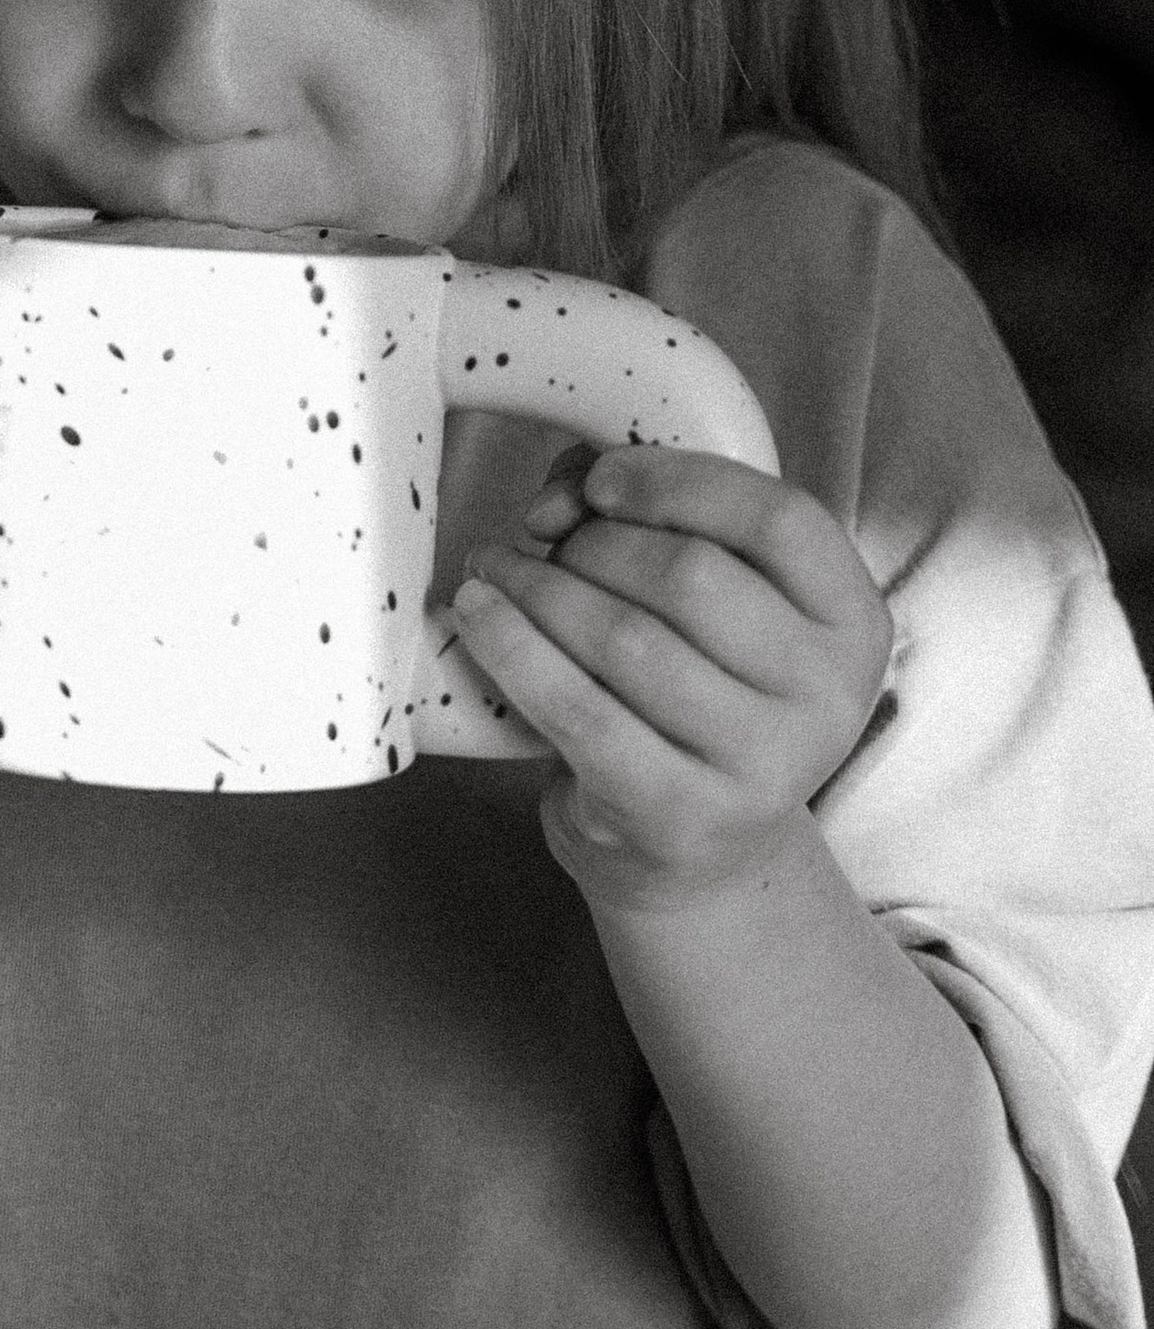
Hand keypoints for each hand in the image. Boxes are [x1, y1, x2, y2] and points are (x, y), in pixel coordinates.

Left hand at [450, 447, 893, 903]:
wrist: (696, 848)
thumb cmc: (695, 685)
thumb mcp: (713, 600)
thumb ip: (651, 518)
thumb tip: (560, 500)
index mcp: (851, 622)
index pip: (780, 520)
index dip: (678, 481)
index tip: (600, 480)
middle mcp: (828, 699)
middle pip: (691, 576)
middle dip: (592, 543)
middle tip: (542, 542)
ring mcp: (762, 767)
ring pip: (625, 639)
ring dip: (538, 587)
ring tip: (495, 570)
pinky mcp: (681, 816)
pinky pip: (578, 709)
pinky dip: (510, 647)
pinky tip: (476, 613)